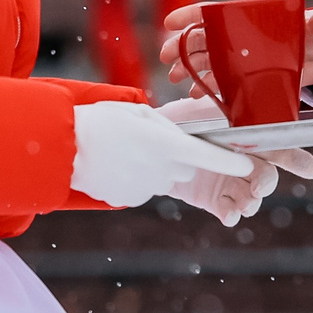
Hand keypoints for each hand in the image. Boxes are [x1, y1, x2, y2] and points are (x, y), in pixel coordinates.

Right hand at [68, 100, 252, 208]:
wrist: (63, 148)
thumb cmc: (101, 121)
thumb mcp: (138, 112)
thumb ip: (166, 127)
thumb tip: (179, 140)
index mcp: (167, 144)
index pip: (209, 156)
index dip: (232, 162)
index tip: (248, 165)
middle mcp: (162, 169)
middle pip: (186, 166)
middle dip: (178, 156)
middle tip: (151, 141)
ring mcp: (146, 187)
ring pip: (164, 177)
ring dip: (155, 166)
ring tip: (127, 151)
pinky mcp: (131, 199)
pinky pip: (144, 187)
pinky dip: (137, 178)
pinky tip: (117, 164)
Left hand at [154, 97, 312, 225]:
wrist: (148, 143)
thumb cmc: (179, 120)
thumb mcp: (204, 111)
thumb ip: (230, 114)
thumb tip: (252, 108)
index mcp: (248, 137)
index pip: (279, 147)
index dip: (297, 159)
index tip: (310, 171)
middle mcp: (244, 161)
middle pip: (267, 176)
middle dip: (267, 183)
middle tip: (259, 187)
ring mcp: (229, 181)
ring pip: (251, 197)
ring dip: (251, 202)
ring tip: (244, 204)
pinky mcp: (213, 199)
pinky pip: (229, 210)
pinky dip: (232, 214)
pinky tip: (230, 214)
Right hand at [162, 6, 312, 92]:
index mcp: (250, 18)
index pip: (215, 12)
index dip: (191, 15)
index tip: (170, 22)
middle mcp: (240, 36)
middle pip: (203, 38)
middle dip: (181, 46)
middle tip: (167, 57)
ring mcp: (240, 57)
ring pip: (206, 59)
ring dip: (188, 67)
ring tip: (176, 77)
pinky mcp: (245, 76)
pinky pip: (218, 80)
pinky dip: (205, 86)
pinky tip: (196, 93)